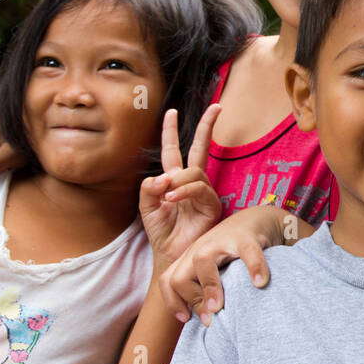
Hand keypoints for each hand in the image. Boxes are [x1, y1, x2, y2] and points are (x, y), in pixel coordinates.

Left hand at [140, 106, 221, 268]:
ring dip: (178, 180)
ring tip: (165, 195)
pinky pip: (200, 188)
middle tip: (217, 107)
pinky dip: (184, 190)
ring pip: (194, 172)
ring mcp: (204, 193)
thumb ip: (148, 189)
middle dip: (207, 126)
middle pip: (200, 148)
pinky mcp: (212, 205)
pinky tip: (171, 198)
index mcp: (174, 181)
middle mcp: (192, 183)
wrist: (171, 257)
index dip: (170, 131)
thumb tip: (162, 176)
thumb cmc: (161, 233)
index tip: (171, 112)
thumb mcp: (147, 208)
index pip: (173, 150)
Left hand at [161, 203, 297, 324]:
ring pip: (202, 260)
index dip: (172, 303)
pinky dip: (254, 268)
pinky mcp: (246, 237)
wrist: (260, 219)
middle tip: (209, 319)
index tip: (186, 320)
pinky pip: (248, 253)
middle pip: (179, 275)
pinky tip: (260, 283)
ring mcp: (222, 240)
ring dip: (210, 287)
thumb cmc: (236, 252)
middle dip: (190, 299)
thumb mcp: (216, 270)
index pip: (168, 280)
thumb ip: (207, 290)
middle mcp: (202, 248)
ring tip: (220, 307)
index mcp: (191, 258)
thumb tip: (207, 321)